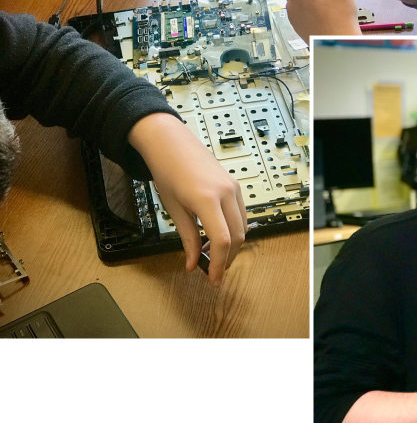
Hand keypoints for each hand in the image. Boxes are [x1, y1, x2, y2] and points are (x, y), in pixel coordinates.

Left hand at [127, 113, 246, 287]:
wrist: (171, 143)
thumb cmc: (168, 170)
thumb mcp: (174, 209)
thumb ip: (187, 238)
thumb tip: (192, 263)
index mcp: (206, 199)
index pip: (222, 240)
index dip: (219, 264)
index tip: (213, 279)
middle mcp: (226, 192)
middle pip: (237, 236)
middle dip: (227, 258)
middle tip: (214, 272)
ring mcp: (234, 187)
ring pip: (242, 227)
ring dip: (232, 245)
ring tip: (213, 255)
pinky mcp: (235, 185)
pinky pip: (241, 214)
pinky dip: (233, 230)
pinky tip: (218, 236)